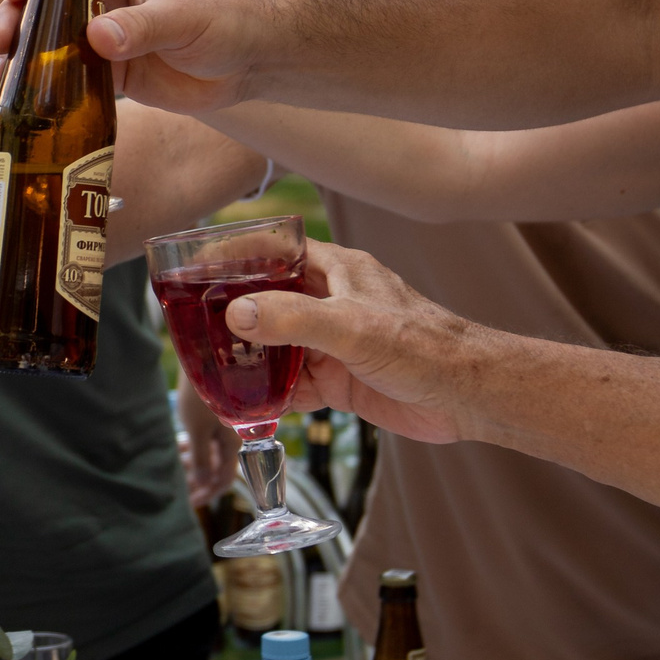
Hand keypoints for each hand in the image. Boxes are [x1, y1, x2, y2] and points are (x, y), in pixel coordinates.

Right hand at [0, 0, 273, 113]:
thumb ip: (142, 26)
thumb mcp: (186, 16)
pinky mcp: (107, 69)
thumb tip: (96, 38)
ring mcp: (101, 31)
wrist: (256, 62)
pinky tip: (12, 89)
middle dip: (12, 14)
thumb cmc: (229, 18)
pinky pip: (63, 71)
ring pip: (45, 34)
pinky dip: (37, 80)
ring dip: (16, 48)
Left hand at [178, 376, 241, 507]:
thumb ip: (201, 458)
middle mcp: (234, 437)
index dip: (209, 493)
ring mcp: (227, 425)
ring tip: (177, 461)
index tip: (192, 503)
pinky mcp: (218, 413)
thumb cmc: (202, 392)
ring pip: (211, 452)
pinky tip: (181, 443)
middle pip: (217, 467)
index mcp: (234, 444)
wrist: (207, 355)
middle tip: (180, 486)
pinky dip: (195, 444)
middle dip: (199, 478)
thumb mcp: (198, 430)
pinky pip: (207, 438)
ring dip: (195, 460)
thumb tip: (202, 484)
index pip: (225, 479)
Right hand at [219, 238, 476, 444]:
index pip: (276, 252)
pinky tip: (248, 407)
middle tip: (194, 327)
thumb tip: (237, 314)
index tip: (197, 268)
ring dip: (250, 360)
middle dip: (233, 314)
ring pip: (276, 345)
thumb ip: (293, 318)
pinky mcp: (338, 379)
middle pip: (268, 301)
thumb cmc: (424, 346)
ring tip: (212, 371)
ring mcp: (332, 342)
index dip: (237, 256)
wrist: (466, 397)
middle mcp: (330, 302)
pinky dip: (271, 395)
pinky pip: (292, 384)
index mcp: (337, 271)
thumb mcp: (352, 326)